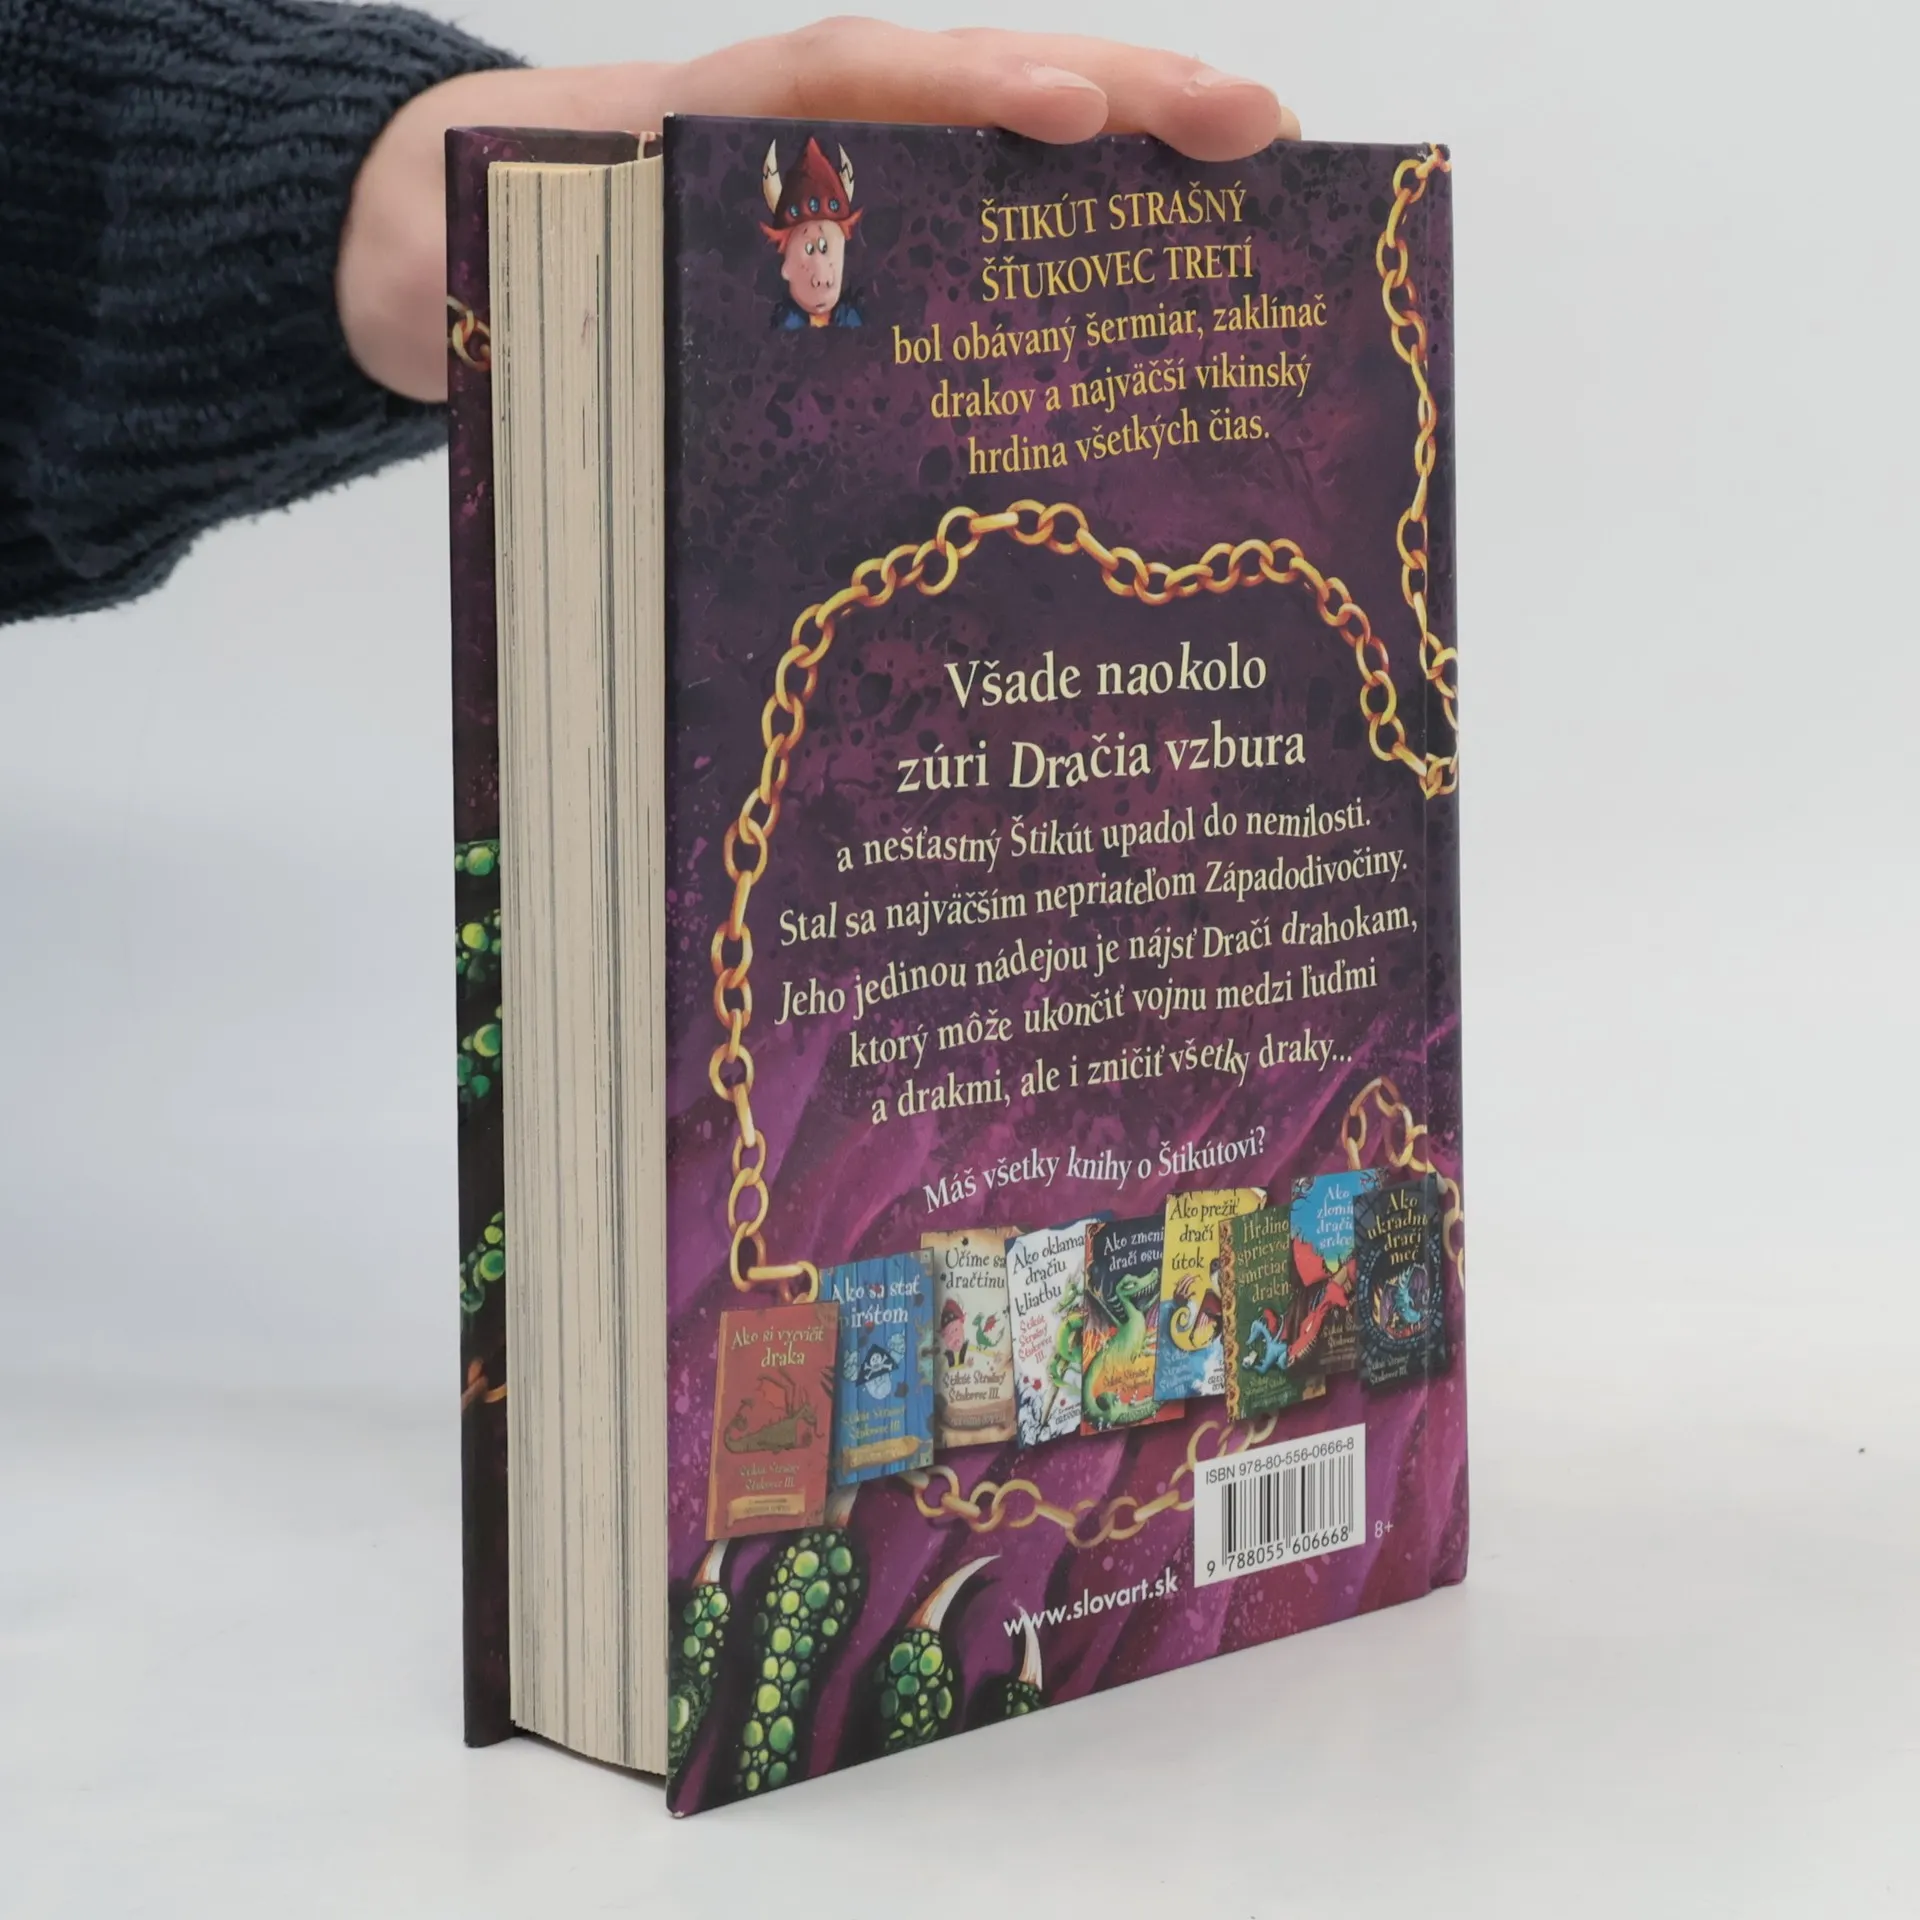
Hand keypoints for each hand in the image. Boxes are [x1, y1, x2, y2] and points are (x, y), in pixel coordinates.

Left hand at [337, 19, 1296, 402]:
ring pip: (1005, 147)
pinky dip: (1075, 229)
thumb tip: (574, 300)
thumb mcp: (500, 242)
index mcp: (721, 125)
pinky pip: (985, 219)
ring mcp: (855, 183)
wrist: (457, 234)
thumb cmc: (496, 235)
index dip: (964, 91)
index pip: (856, 78)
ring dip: (1129, 157)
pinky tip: (1152, 278)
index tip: (1067, 114)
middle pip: (976, 88)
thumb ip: (535, 254)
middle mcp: (814, 139)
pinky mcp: (870, 238)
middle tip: (1256, 130)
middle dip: (1120, 99)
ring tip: (1250, 175)